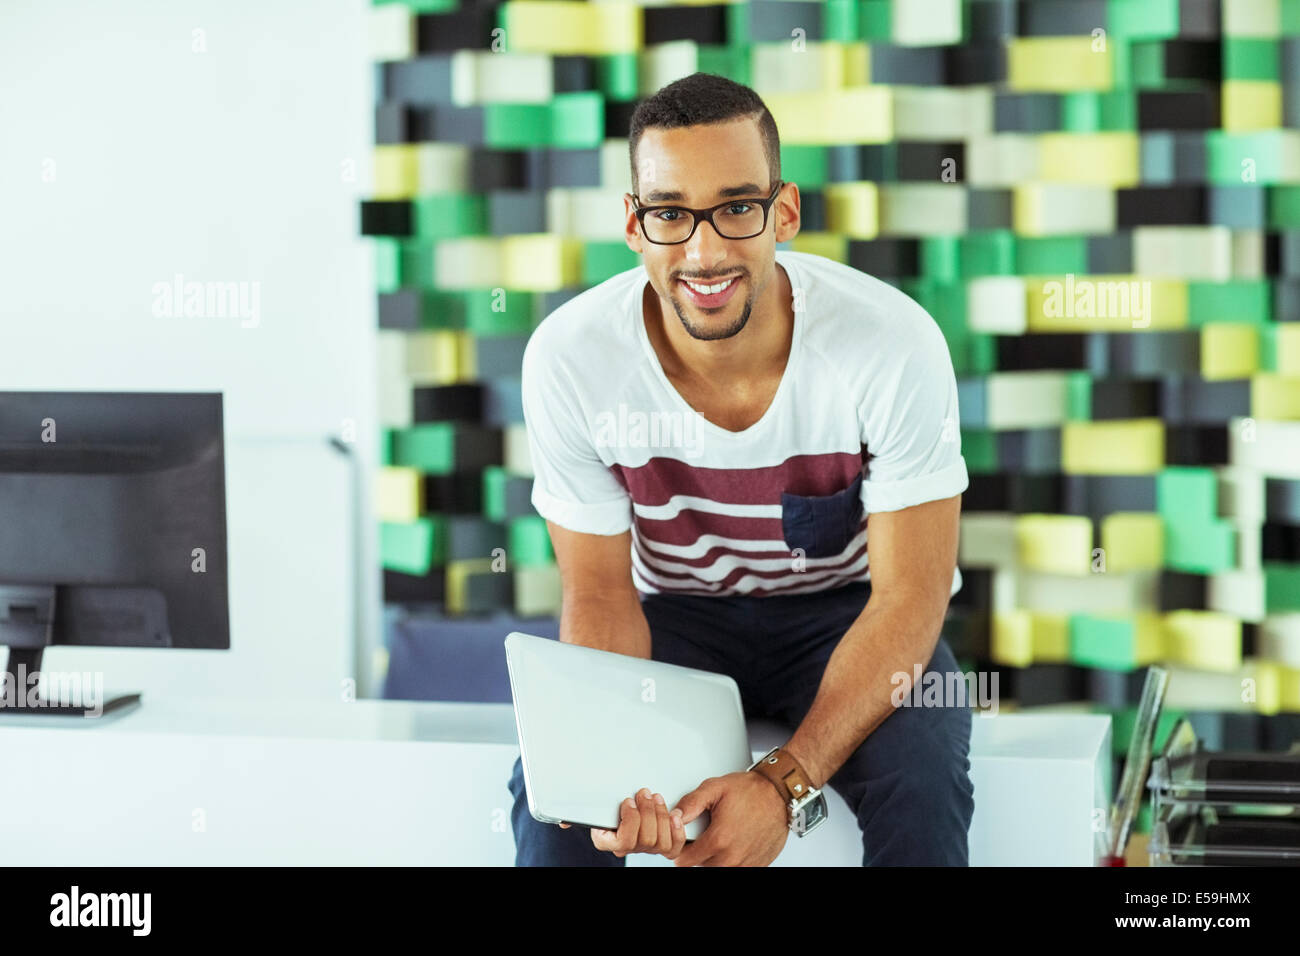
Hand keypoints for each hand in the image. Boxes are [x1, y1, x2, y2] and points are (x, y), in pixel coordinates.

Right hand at [557, 787, 686, 858]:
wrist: (624, 803)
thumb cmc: (606, 805)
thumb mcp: (590, 806)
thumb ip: (578, 812)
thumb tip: (563, 822)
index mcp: (608, 842)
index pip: (623, 842)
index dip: (631, 820)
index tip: (628, 800)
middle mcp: (628, 848)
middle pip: (645, 840)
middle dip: (648, 813)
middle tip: (645, 793)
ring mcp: (647, 848)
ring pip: (661, 843)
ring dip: (661, 817)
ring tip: (656, 798)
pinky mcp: (664, 844)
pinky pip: (674, 847)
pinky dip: (677, 830)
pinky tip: (674, 814)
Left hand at [671, 771, 790, 866]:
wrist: (780, 794)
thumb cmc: (751, 790)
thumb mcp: (715, 787)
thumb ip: (691, 803)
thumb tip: (673, 816)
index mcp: (719, 840)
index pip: (684, 861)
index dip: (680, 849)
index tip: (685, 838)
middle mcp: (732, 857)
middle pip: (700, 866)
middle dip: (698, 852)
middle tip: (705, 832)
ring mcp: (746, 864)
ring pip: (718, 869)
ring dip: (715, 856)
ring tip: (721, 835)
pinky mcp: (757, 865)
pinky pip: (736, 868)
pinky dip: (731, 858)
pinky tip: (734, 841)